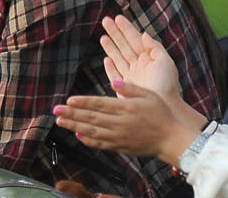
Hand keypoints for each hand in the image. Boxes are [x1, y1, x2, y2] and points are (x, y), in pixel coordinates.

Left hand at [54, 80, 201, 165]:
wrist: (171, 139)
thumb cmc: (161, 114)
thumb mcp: (149, 95)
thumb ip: (130, 88)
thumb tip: (113, 81)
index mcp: (126, 108)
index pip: (100, 104)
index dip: (83, 102)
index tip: (69, 100)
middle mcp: (120, 123)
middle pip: (92, 118)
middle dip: (72, 114)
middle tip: (56, 110)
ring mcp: (119, 136)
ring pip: (92, 132)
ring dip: (74, 127)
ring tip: (60, 122)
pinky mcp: (120, 146)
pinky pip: (100, 144)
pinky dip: (88, 141)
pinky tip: (78, 136)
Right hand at [99, 16, 180, 103]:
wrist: (163, 107)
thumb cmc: (167, 86)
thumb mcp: (165, 62)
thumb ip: (155, 47)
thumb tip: (144, 33)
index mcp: (148, 58)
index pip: (134, 39)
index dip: (126, 28)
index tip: (117, 17)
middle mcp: (138, 65)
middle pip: (124, 45)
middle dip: (115, 33)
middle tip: (105, 20)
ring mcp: (131, 76)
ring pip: (118, 57)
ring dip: (110, 47)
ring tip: (103, 36)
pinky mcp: (124, 87)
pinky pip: (115, 74)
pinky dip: (110, 67)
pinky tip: (106, 59)